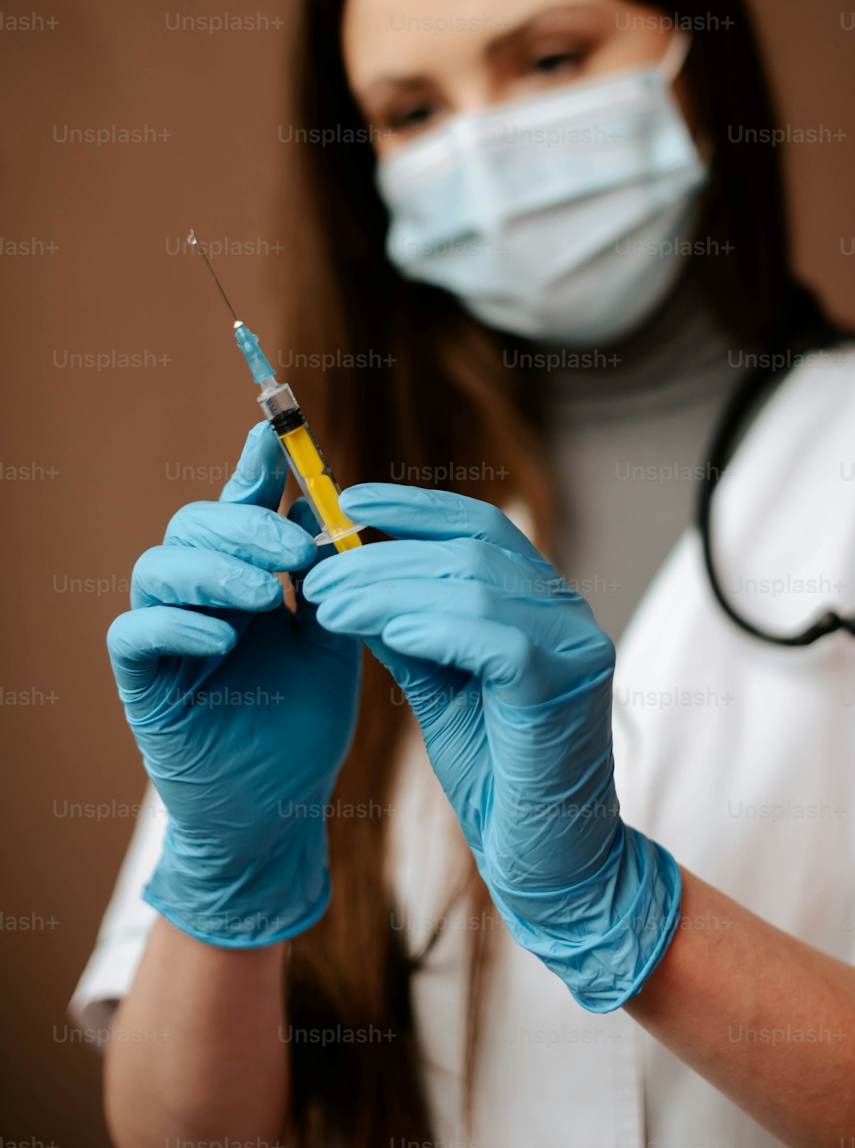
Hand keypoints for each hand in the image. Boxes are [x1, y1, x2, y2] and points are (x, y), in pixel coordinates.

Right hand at [106, 422, 362, 946]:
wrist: (279, 810)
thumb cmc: (304, 722)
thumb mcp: (333, 639)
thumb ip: (331, 578)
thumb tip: (335, 506)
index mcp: (244, 574)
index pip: (241, 503)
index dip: (254, 464)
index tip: (277, 429)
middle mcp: (198, 594)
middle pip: (193, 521)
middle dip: (243, 524)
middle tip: (293, 551)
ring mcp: (165, 635)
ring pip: (157, 566)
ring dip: (214, 569)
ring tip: (265, 597)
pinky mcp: (142, 682)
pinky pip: (133, 634)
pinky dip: (177, 625)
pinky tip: (225, 640)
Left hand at [302, 483, 681, 1010]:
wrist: (551, 866)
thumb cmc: (498, 778)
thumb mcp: (441, 688)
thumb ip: (409, 632)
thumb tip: (350, 578)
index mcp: (542, 602)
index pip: (478, 527)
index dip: (412, 508)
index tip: (346, 503)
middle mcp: (566, 611)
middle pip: (469, 550)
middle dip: (381, 555)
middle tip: (314, 573)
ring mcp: (575, 645)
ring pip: (474, 585)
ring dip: (389, 589)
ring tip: (327, 604)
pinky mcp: (566, 688)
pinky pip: (496, 638)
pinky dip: (437, 627)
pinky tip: (388, 633)